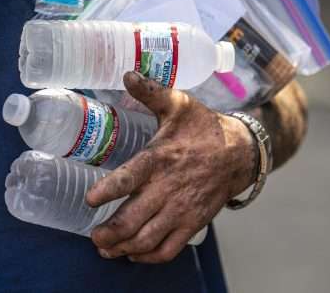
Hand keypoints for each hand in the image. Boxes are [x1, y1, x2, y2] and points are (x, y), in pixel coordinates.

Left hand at [85, 72, 256, 263]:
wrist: (239, 152)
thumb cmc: (202, 127)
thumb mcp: (178, 104)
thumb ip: (150, 92)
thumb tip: (126, 73)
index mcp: (159, 158)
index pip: (129, 178)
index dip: (108, 191)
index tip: (90, 200)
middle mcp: (168, 188)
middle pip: (133, 219)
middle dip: (109, 233)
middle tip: (93, 236)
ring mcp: (181, 209)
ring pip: (147, 239)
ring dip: (123, 248)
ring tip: (105, 248)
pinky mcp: (193, 223)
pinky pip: (169, 249)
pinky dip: (148, 256)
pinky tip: (133, 254)